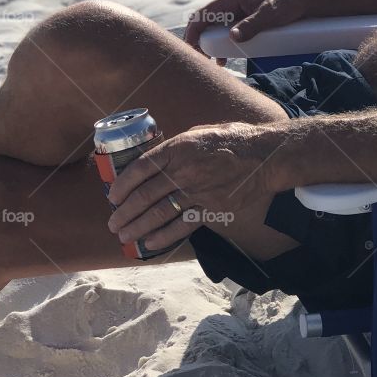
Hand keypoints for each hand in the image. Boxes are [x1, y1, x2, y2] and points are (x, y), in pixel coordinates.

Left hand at [105, 123, 285, 250]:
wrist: (264, 157)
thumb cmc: (233, 139)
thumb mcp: (199, 132)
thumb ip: (177, 147)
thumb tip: (158, 158)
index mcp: (177, 148)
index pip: (140, 168)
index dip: (122, 185)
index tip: (113, 197)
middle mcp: (183, 171)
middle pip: (144, 196)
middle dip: (124, 213)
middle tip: (113, 223)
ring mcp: (196, 192)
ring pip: (158, 214)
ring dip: (137, 227)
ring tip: (124, 236)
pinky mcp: (210, 208)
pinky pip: (182, 226)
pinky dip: (164, 237)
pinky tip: (150, 243)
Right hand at [184, 0, 310, 62]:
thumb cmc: (287, 2)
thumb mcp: (270, 14)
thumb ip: (252, 25)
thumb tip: (233, 37)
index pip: (204, 14)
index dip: (194, 30)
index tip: (192, 47)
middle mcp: (232, 5)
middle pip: (207, 23)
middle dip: (201, 41)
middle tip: (202, 60)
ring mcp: (239, 13)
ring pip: (217, 29)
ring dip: (212, 45)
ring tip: (214, 63)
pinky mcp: (246, 21)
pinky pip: (229, 33)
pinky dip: (224, 45)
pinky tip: (225, 58)